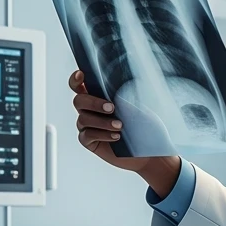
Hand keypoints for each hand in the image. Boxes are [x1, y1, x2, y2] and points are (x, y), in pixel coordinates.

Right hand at [70, 70, 180, 194]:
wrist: (149, 150)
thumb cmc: (144, 126)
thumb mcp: (136, 108)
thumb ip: (120, 97)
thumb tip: (112, 91)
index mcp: (99, 97)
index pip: (80, 85)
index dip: (76, 79)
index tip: (81, 75)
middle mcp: (90, 110)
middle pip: (79, 101)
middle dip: (94, 102)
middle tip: (112, 108)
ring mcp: (88, 126)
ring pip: (83, 119)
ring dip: (102, 121)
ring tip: (120, 126)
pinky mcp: (90, 142)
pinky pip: (87, 135)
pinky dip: (102, 134)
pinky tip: (116, 137)